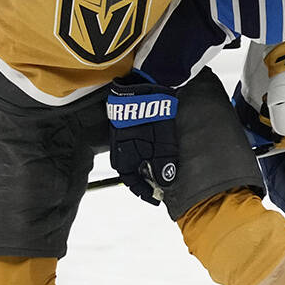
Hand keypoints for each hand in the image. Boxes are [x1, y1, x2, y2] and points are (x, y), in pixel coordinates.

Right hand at [106, 73, 179, 204]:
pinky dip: (145, 151)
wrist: (146, 85)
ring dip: (145, 165)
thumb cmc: (153, 115)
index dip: (144, 192)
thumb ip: (163, 164)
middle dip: (144, 179)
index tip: (156, 199)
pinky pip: (134, 145)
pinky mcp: (128, 125)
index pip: (132, 182)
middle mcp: (120, 148)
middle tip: (158, 185)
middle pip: (131, 170)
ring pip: (133, 157)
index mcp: (123, 157)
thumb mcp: (162, 143)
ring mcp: (122, 136)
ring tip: (158, 169)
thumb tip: (165, 183)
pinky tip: (155, 150)